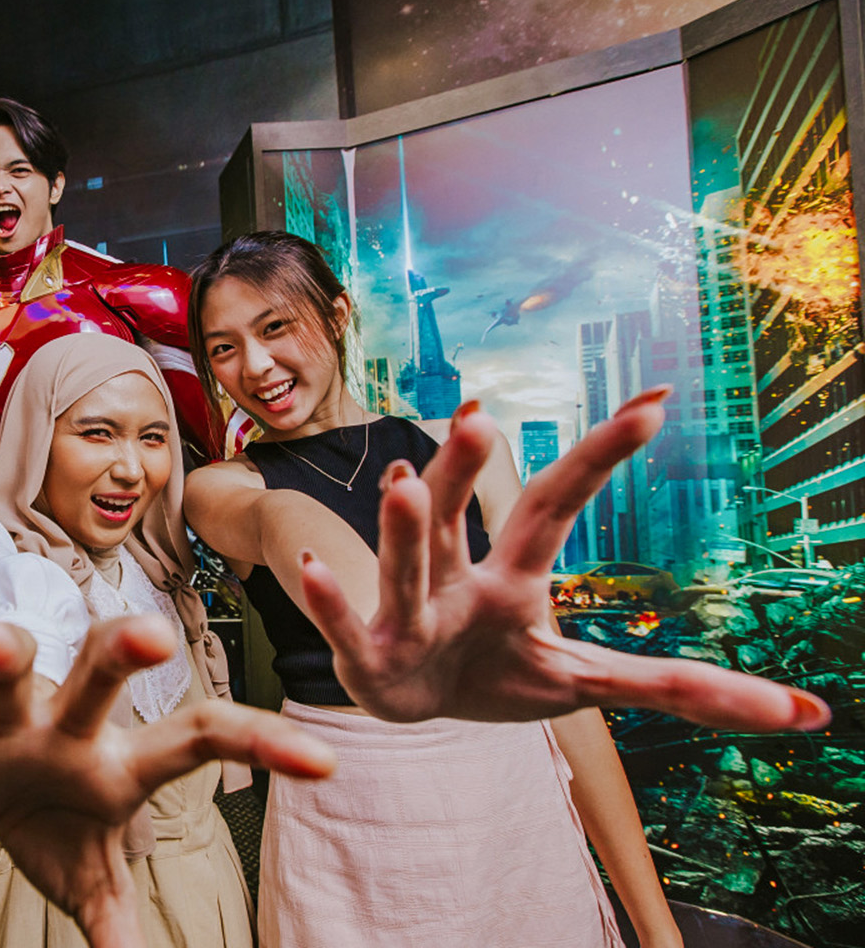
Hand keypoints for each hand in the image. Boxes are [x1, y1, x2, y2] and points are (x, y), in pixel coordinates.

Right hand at [0, 616, 335, 947]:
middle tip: (148, 634)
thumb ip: (126, 920)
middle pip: (101, 679)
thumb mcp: (94, 874)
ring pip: (6, 674)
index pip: (202, 738)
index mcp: (121, 762)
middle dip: (120, 655)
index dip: (262, 745)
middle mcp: (66, 725)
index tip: (326, 762)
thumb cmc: (55, 814)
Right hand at [301, 387, 831, 730]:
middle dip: (471, 471)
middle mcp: (458, 578)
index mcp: (513, 576)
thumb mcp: (588, 680)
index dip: (601, 457)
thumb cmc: (497, 672)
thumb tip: (806, 712)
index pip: (558, 504)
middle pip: (470, 519)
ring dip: (405, 527)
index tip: (655, 400)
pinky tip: (307, 568)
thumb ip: (681, 686)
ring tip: (402, 483)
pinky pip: (349, 628)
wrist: (409, 700)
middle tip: (480, 416)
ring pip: (409, 565)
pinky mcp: (371, 661)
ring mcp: (411, 615)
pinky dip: (329, 602)